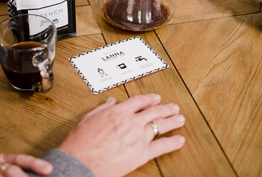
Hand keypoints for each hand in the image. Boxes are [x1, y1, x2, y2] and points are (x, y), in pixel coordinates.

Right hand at [59, 94, 184, 176]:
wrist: (81, 161)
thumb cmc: (81, 141)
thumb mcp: (89, 118)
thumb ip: (103, 109)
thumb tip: (111, 102)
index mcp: (119, 112)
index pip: (139, 102)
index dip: (150, 99)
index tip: (156, 98)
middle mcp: (132, 122)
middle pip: (154, 112)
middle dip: (165, 109)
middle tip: (173, 107)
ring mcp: (139, 137)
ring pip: (161, 126)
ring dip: (172, 121)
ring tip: (180, 119)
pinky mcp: (142, 154)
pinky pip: (162, 147)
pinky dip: (173, 143)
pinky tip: (180, 140)